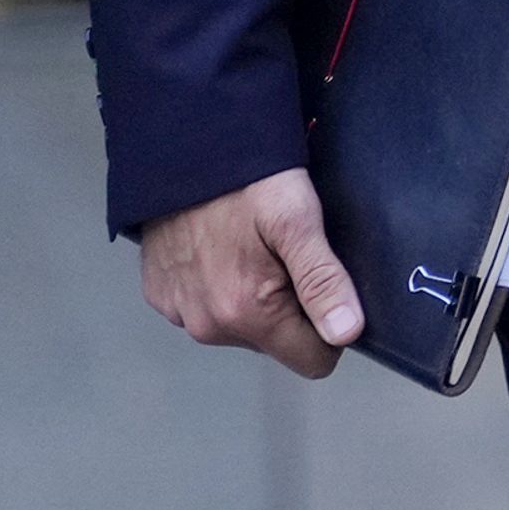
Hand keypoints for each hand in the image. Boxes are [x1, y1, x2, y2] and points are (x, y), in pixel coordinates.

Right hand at [138, 169, 363, 378]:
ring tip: (254, 244)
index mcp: (246, 314)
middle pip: (276, 340)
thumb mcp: (298, 220)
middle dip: (292, 305)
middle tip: (287, 252)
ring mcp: (179, 312)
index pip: (311, 359)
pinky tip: (222, 245)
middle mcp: (207, 326)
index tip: (328, 286)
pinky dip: (221, 283)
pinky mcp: (160, 295)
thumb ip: (322, 281)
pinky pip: (207, 307)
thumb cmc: (246, 181)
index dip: (331, 327)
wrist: (180, 150)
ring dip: (255, 294)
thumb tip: (347, 334)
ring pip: (242, 326)